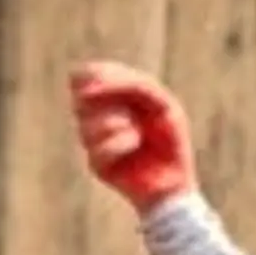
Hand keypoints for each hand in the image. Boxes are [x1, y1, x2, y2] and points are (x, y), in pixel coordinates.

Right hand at [70, 60, 197, 212]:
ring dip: (117, 123)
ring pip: (86, 122)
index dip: (93, 74)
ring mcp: (92, 142)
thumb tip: (88, 90)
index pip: (84, 75)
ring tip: (137, 134)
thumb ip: (135, 85)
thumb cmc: (171, 138)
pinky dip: (120, 144)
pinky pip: (98, 147)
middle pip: (80, 98)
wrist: (175, 180)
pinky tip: (134, 147)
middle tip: (130, 110)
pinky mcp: (95, 164)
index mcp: (111, 98)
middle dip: (108, 99)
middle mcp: (96, 118)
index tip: (110, 81)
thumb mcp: (161, 102)